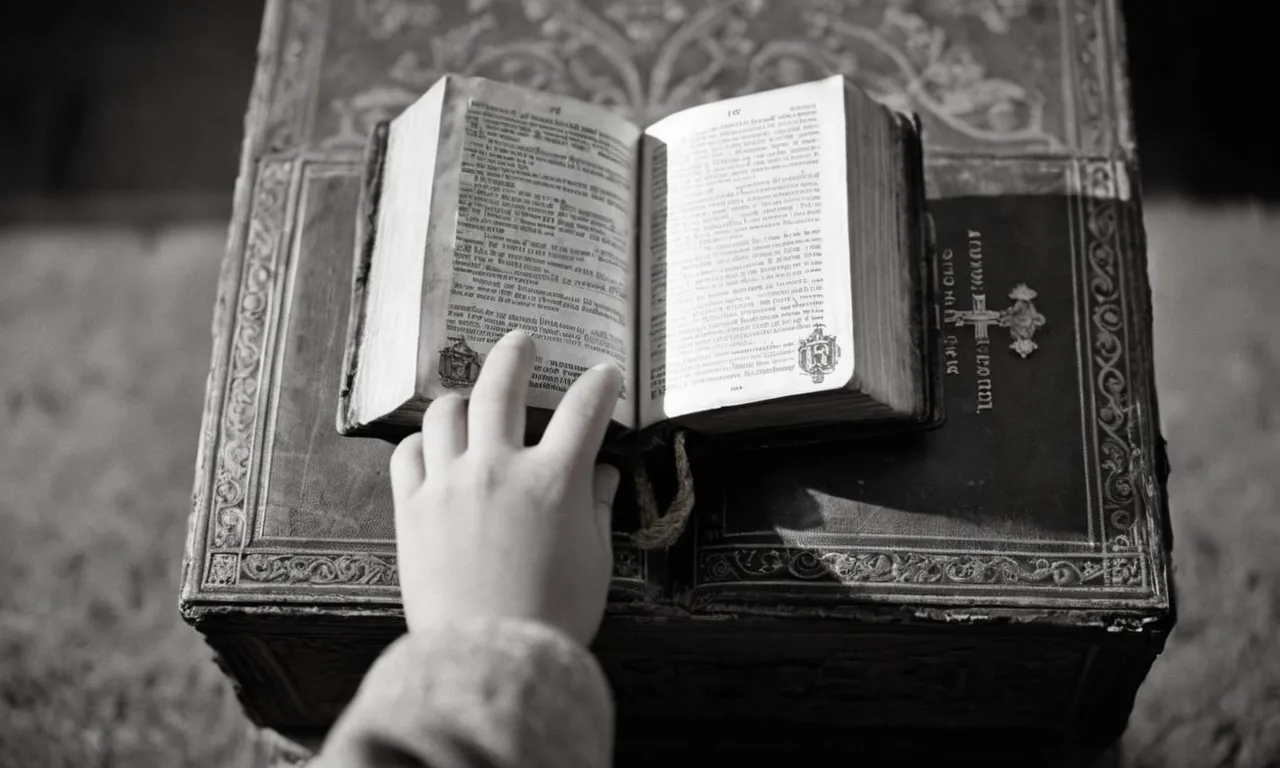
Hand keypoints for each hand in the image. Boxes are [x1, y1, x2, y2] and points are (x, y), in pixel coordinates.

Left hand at [388, 329, 622, 645]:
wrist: (491, 660)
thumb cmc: (554, 614)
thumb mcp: (595, 559)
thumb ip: (598, 506)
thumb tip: (604, 472)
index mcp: (554, 481)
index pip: (584, 409)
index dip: (600, 384)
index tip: (605, 375)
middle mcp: (499, 469)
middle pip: (502, 385)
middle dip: (516, 353)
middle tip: (522, 341)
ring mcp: (450, 485)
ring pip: (447, 412)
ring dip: (464, 398)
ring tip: (472, 399)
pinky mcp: (413, 510)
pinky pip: (407, 454)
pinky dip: (422, 443)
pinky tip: (434, 447)